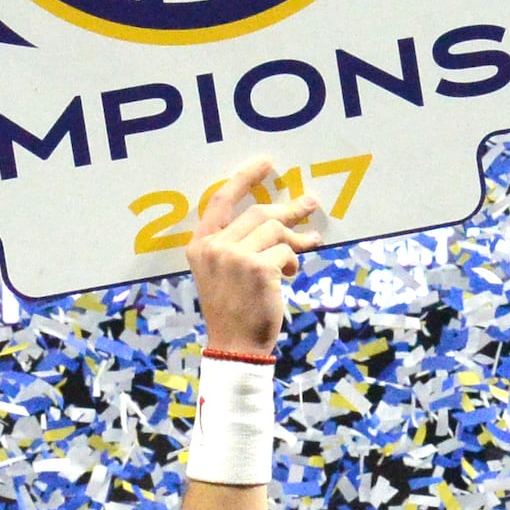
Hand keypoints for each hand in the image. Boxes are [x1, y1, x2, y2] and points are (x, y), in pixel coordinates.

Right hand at [188, 158, 317, 356]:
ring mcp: (234, 257)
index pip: (220, 201)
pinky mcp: (258, 268)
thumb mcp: (223, 272)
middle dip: (288, 208)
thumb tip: (276, 217)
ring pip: (276, 231)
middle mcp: (214, 248)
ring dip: (295, 240)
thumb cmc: (233, 310)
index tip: (265, 163)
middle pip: (257, 212)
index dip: (244, 178)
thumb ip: (237, 244)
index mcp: (199, 245)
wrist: (235, 346)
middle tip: (309, 202)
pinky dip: (293, 261)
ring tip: (307, 246)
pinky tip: (290, 275)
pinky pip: (286, 251)